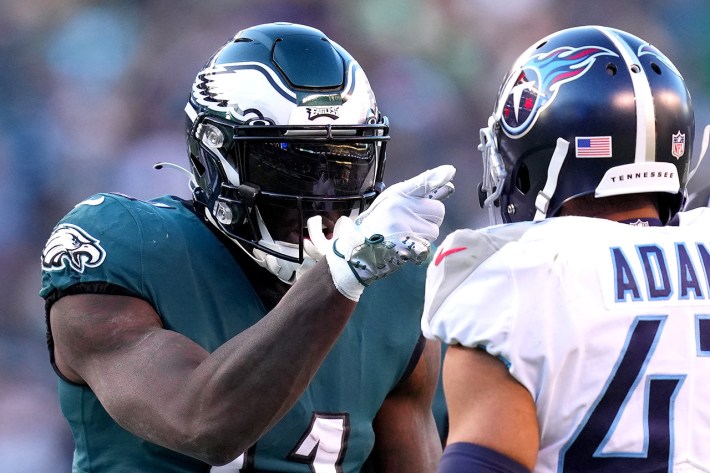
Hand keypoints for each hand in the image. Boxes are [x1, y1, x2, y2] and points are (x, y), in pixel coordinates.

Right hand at [308, 165, 455, 300]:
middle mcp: (399, 206)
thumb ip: (418, 196)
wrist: (357, 249)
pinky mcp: (404, 244)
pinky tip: (404, 248)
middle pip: (438, 210)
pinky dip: (419, 250)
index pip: (422, 183)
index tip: (450, 171)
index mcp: (396, 194)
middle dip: (430, 220)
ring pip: (434, 230)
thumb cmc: (378, 225)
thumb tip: (449, 185)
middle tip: (412, 225)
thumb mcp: (393, 204)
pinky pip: (426, 246)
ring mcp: (402, 225)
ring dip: (424, 236)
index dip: (437, 176)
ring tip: (405, 237)